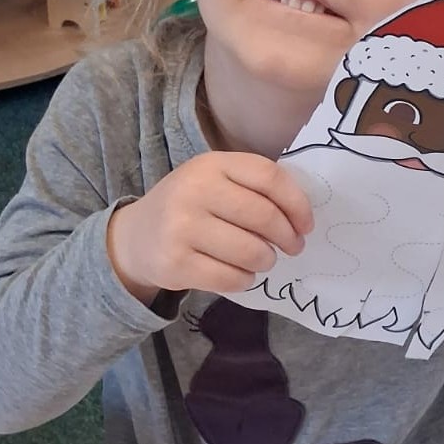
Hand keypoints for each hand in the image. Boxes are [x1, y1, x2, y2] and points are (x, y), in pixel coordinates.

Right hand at [107, 152, 312, 304]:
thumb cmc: (191, 206)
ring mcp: (181, 227)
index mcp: (212, 163)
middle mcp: (194, 190)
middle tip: (293, 247)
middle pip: (264, 216)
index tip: (306, 224)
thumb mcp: (216, 180)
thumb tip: (302, 216)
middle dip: (288, 237)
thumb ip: (254, 188)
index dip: (297, 203)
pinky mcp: (175, 263)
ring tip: (263, 259)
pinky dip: (245, 280)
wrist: (136, 236)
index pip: (269, 177)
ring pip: (251, 252)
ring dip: (267, 260)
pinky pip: (231, 278)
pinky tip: (241, 273)